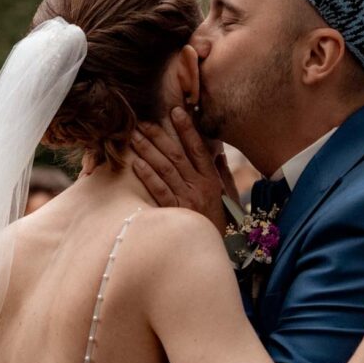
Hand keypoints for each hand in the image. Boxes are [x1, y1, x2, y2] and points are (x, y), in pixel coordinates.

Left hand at [131, 106, 232, 231]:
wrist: (218, 250)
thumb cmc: (225, 224)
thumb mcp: (229, 197)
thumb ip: (223, 174)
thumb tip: (218, 154)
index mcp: (212, 179)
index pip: (198, 148)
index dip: (187, 129)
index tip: (176, 111)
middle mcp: (199, 186)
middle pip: (176, 155)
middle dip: (159, 136)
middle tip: (143, 121)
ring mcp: (187, 199)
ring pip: (165, 169)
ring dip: (148, 151)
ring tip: (134, 136)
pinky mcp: (175, 213)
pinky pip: (159, 191)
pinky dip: (148, 176)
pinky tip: (136, 163)